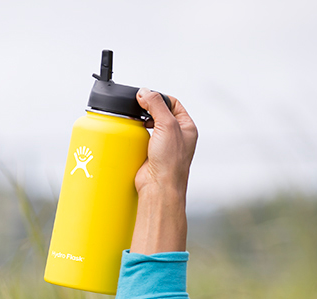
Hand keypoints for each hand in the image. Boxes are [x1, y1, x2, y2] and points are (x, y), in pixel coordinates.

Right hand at [129, 91, 196, 253]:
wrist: (159, 188)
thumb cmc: (170, 162)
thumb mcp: (167, 125)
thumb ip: (156, 105)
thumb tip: (144, 92)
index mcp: (187, 127)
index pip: (173, 103)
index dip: (159, 98)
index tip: (145, 97)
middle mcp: (176, 136)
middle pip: (160, 113)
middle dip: (148, 109)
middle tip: (137, 108)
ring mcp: (163, 146)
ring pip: (149, 126)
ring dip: (140, 122)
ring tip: (133, 120)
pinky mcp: (150, 155)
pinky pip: (141, 140)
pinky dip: (134, 136)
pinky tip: (130, 134)